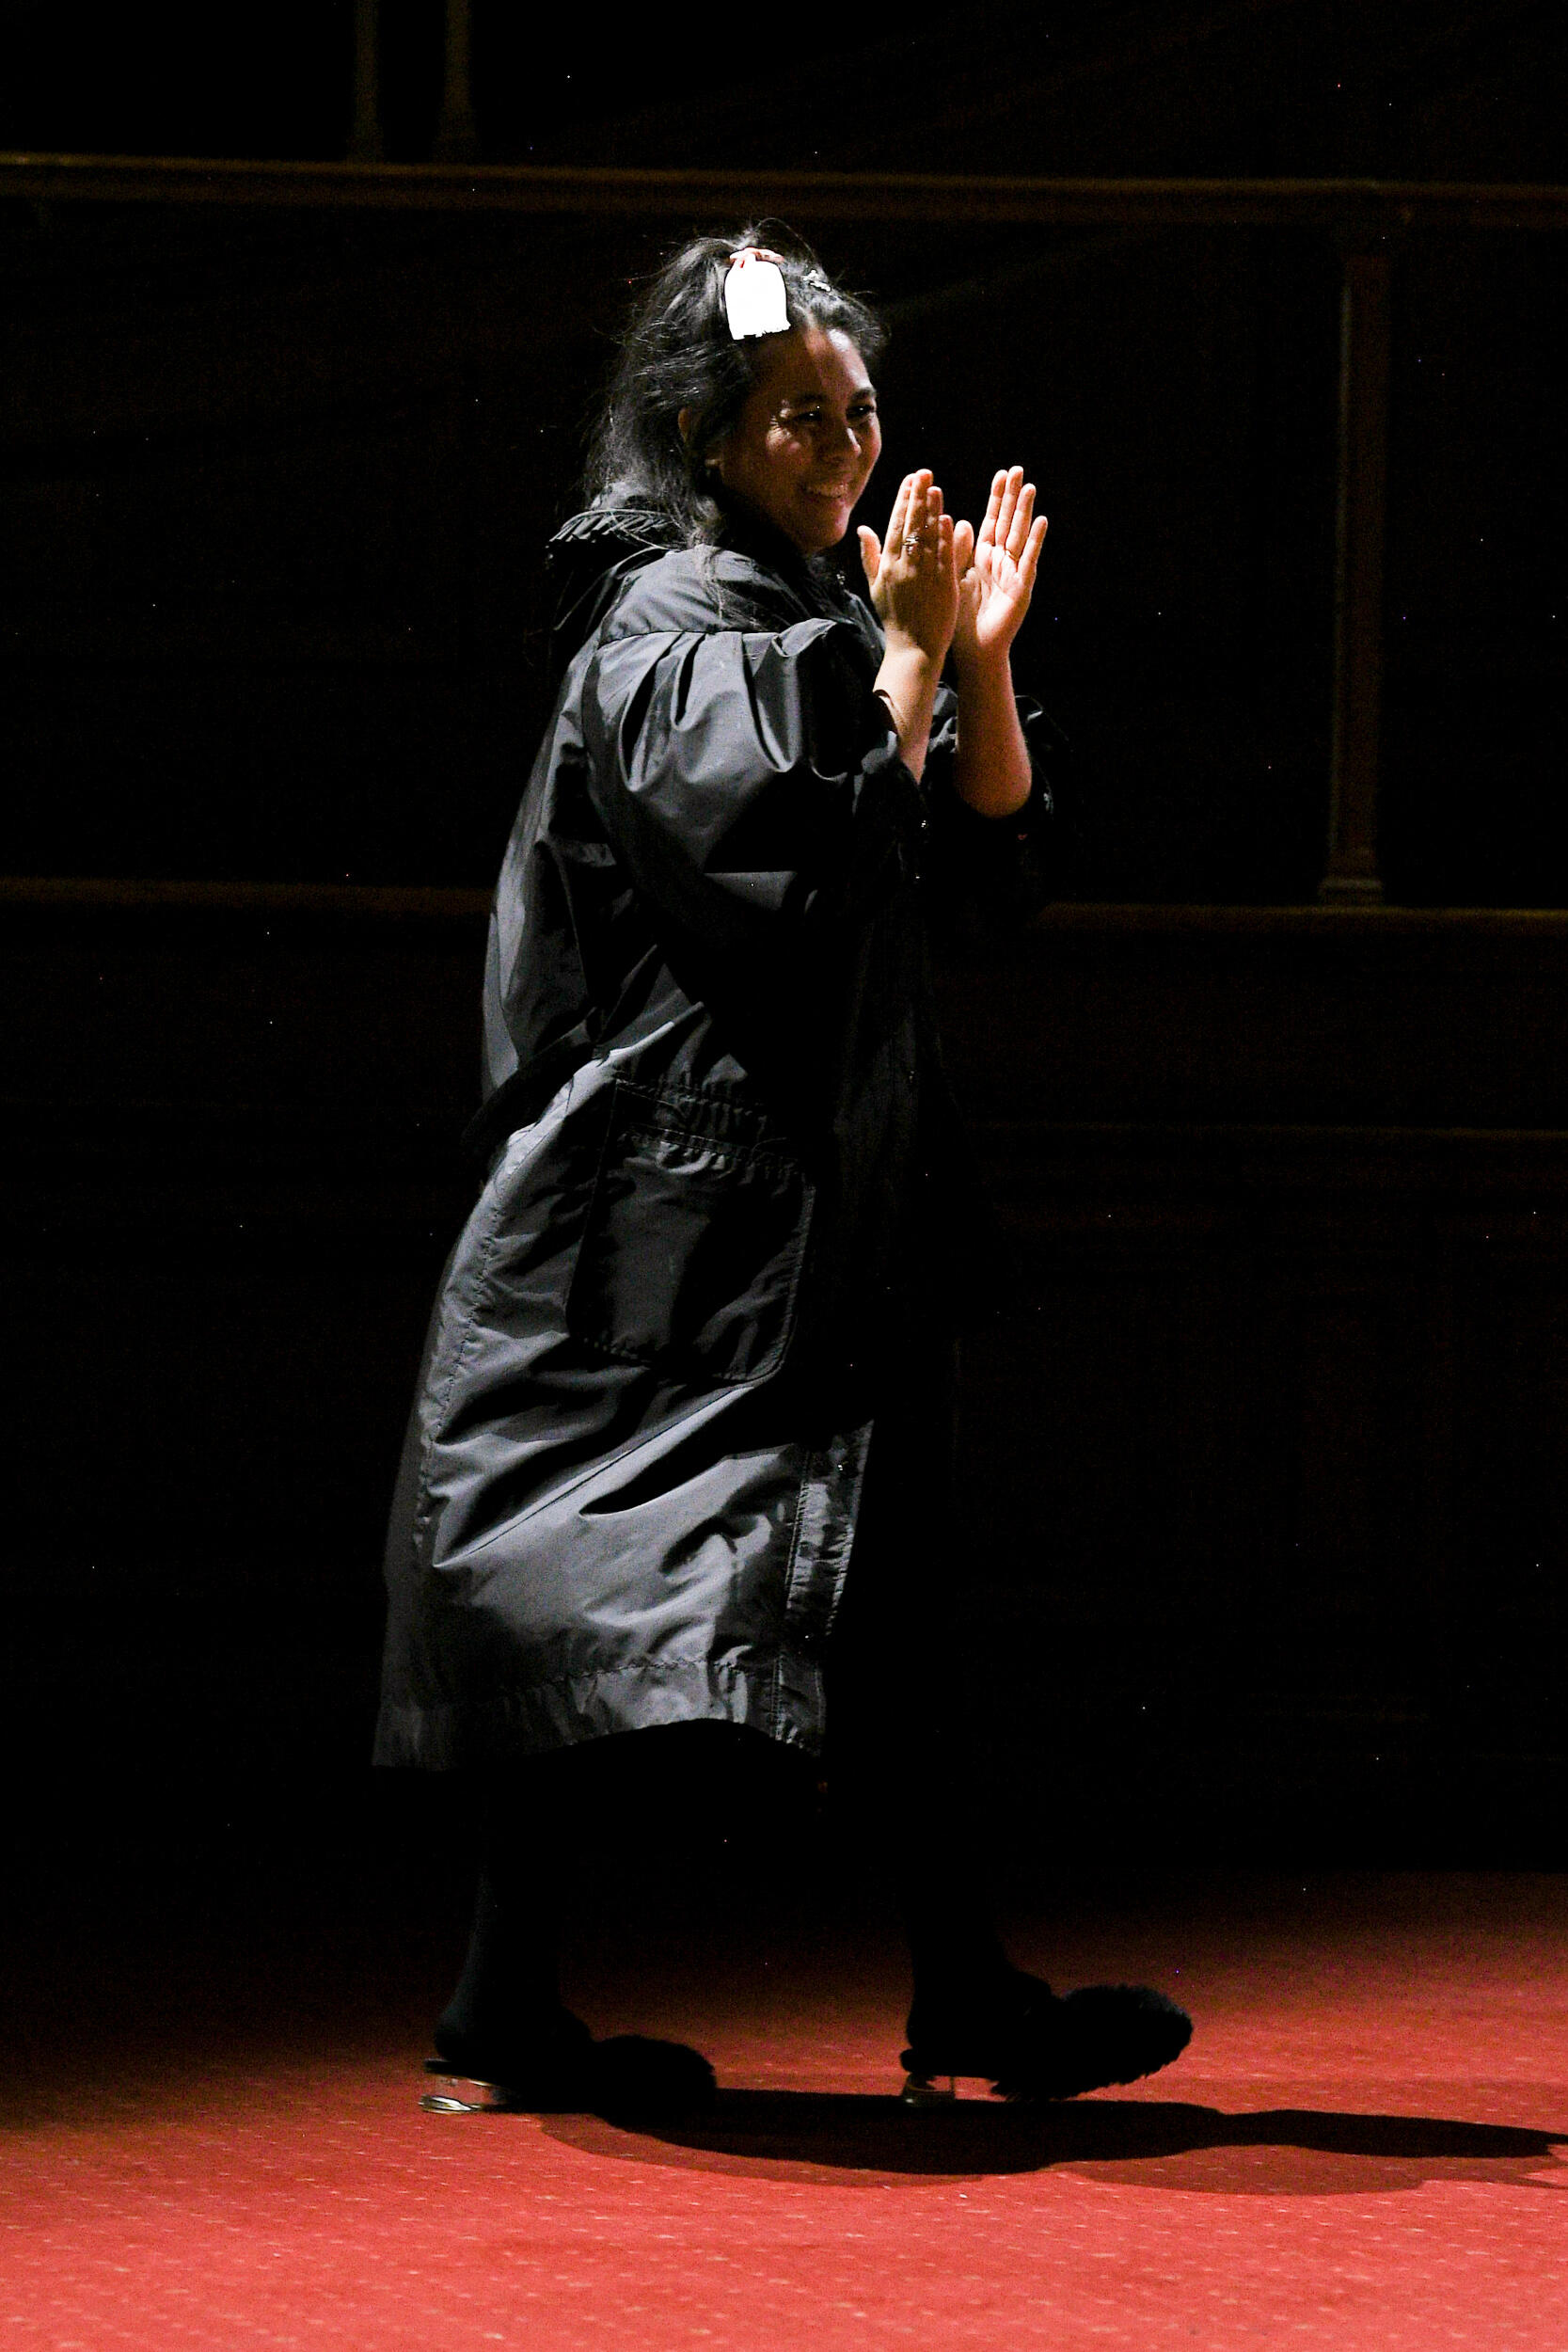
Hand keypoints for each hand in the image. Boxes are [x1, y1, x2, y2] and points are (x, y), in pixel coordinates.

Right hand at [858, 469, 958, 667]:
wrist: (914, 648)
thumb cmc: (895, 618)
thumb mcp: (876, 586)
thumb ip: (870, 555)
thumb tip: (863, 528)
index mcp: (888, 565)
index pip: (896, 524)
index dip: (904, 499)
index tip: (910, 479)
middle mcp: (905, 566)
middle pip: (912, 525)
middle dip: (918, 496)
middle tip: (925, 473)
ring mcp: (925, 575)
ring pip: (928, 536)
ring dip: (933, 510)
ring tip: (936, 488)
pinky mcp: (943, 585)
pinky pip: (944, 556)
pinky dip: (946, 537)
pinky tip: (948, 519)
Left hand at [952, 467, 1047, 671]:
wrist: (974, 650)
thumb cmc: (961, 618)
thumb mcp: (954, 577)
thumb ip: (956, 550)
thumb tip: (959, 519)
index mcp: (984, 557)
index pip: (992, 520)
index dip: (997, 498)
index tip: (1001, 474)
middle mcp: (1001, 561)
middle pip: (1008, 522)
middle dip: (1012, 497)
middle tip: (1018, 469)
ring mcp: (1013, 572)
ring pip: (1019, 536)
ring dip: (1024, 511)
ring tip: (1030, 487)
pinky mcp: (1021, 587)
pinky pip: (1028, 560)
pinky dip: (1036, 540)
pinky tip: (1042, 521)